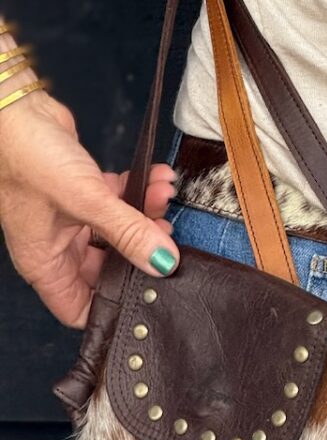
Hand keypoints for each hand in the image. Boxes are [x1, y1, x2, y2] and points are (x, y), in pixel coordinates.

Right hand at [0, 89, 178, 328]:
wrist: (10, 101)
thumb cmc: (25, 154)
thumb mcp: (85, 200)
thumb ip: (128, 233)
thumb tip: (164, 264)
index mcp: (45, 263)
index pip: (80, 309)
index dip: (113, 309)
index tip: (149, 298)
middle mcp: (56, 247)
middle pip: (110, 271)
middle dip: (142, 257)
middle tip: (168, 244)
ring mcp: (70, 220)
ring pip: (119, 234)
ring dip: (146, 219)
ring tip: (165, 200)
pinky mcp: (82, 192)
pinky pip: (118, 203)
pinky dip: (139, 193)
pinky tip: (160, 179)